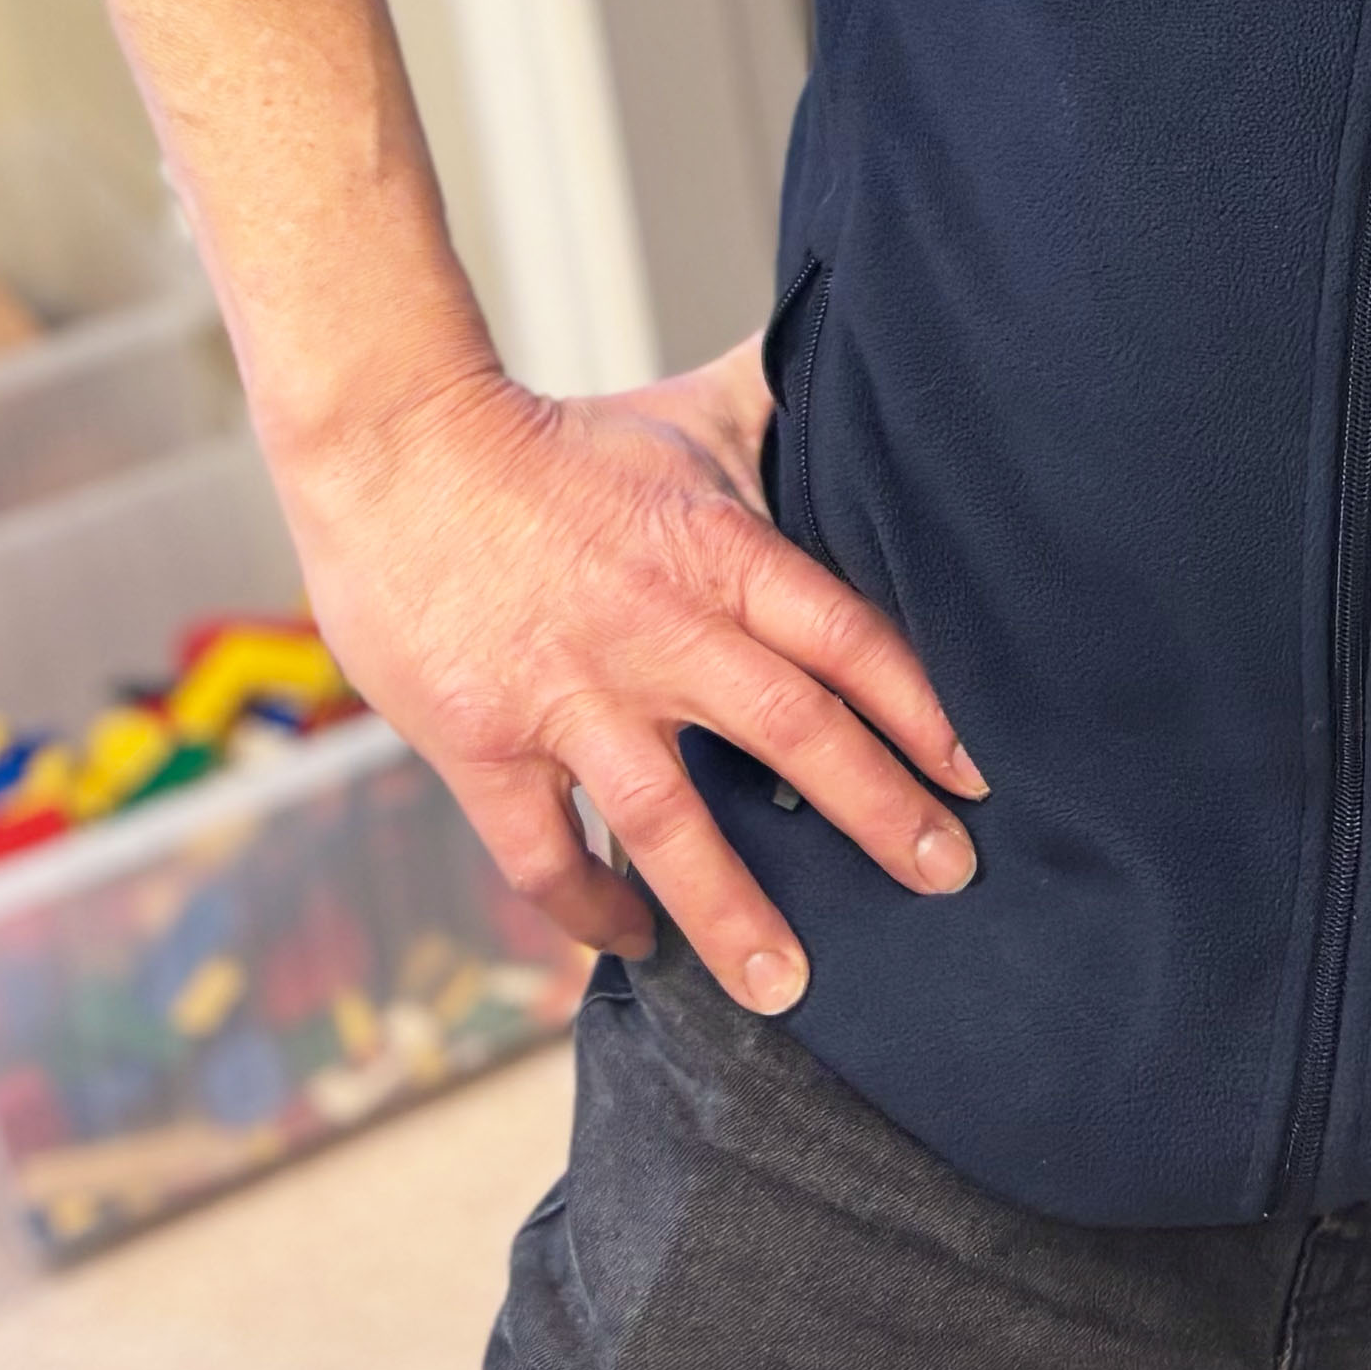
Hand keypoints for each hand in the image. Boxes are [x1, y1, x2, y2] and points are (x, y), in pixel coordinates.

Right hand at [265, 341, 982, 1012]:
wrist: (394, 444)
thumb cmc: (557, 437)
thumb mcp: (690, 415)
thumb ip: (782, 419)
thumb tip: (868, 380)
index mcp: (720, 553)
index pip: (848, 639)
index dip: (921, 709)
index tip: (976, 778)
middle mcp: (659, 631)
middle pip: (793, 734)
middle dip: (880, 816)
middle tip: (948, 881)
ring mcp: (569, 696)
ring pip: (671, 823)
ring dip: (735, 913)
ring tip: (790, 989)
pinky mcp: (483, 744)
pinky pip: (544, 853)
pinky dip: (592, 908)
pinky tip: (634, 945)